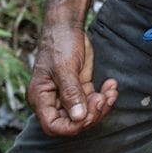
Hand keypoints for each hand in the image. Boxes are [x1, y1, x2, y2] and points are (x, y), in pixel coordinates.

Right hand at [26, 22, 117, 136]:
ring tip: (111, 92)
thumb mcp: (65, 67)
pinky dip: (104, 96)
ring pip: (85, 113)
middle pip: (72, 122)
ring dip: (101, 106)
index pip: (54, 126)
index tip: (88, 115)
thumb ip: (71, 93)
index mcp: (41, 98)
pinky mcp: (79, 88)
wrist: (67, 25)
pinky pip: (92, 101)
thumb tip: (79, 118)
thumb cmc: (59, 43)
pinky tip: (111, 85)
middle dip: (91, 114)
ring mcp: (67, 95)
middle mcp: (52, 100)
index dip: (72, 127)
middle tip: (103, 99)